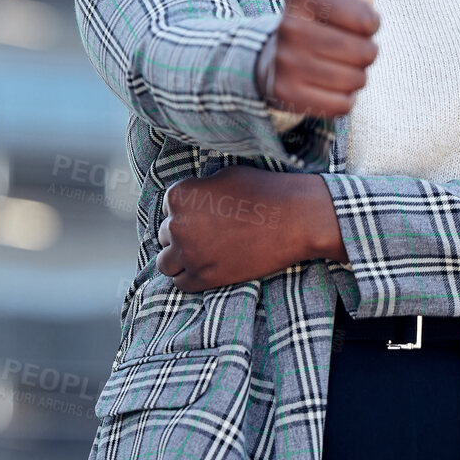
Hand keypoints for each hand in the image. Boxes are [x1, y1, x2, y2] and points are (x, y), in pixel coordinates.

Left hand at [154, 167, 333, 291]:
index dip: (186, 213)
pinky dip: (191, 277)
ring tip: (201, 255)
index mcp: (179, 195)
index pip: (168, 209)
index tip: (204, 217)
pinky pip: (181, 283)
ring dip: (179, 259)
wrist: (294, 219)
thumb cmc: (263, 192)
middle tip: (207, 236)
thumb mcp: (224, 176)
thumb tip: (191, 200)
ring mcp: (189, 253)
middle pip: (165, 235)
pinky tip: (208, 269)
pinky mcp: (204, 278)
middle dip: (183, 235)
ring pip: (166, 262)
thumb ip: (199, 189)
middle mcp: (176, 224)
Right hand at [256, 0, 379, 118]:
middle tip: (343, 44)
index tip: (351, 18)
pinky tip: (323, 84)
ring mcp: (284, 63)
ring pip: (354, 82)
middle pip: (365, 55)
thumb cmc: (326, 12)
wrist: (282, 57)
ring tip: (333, 63)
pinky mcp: (285, 96)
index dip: (370, 24)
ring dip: (353, 77)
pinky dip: (340, 100)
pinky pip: (341, 106)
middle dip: (364, 53)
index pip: (368, 22)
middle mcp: (288, 28)